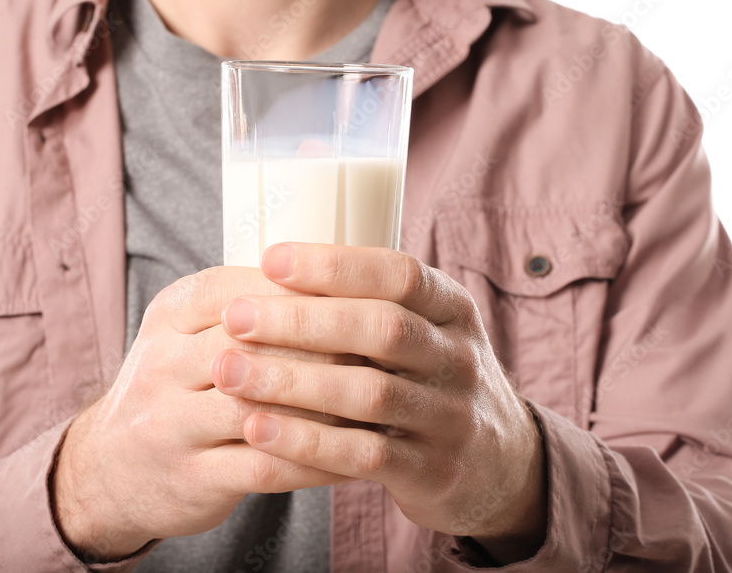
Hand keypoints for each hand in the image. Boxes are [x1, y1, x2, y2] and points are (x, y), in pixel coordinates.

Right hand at [50, 267, 354, 561]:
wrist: (111, 467)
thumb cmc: (177, 384)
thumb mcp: (190, 329)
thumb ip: (250, 302)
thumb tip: (345, 273)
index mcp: (172, 312)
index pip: (247, 289)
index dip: (312, 295)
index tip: (368, 298)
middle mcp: (165, 363)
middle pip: (259, 345)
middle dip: (329, 347)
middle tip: (388, 351)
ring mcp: (172, 424)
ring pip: (266, 408)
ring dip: (330, 407)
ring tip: (383, 403)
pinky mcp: (192, 477)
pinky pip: (267, 467)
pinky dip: (319, 461)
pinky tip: (360, 455)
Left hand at [210, 243, 547, 562]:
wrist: (501, 466)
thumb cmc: (434, 380)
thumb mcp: (430, 331)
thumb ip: (373, 302)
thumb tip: (272, 262)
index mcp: (453, 309)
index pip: (400, 274)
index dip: (335, 265)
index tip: (269, 259)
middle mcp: (458, 358)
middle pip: (382, 329)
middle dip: (301, 320)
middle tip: (235, 317)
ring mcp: (450, 418)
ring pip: (369, 393)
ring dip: (292, 382)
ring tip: (229, 373)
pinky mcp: (432, 472)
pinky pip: (365, 455)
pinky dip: (307, 441)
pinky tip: (256, 430)